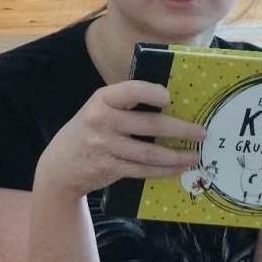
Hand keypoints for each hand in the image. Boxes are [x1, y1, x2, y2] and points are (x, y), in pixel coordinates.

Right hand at [33, 81, 202, 203]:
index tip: (171, 99)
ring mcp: (104, 146)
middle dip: (181, 129)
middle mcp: (101, 120)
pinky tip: (177, 168)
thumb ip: (125, 105)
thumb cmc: (88, 132)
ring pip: (150, 152)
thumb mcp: (98, 110)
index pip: (132, 90)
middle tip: (201, 133)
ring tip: (194, 155)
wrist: (60, 165)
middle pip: (150, 124)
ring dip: (177, 155)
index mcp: (101, 99)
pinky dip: (164, 170)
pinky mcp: (109, 167)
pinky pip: (143, 170)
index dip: (154, 93)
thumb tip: (170, 105)